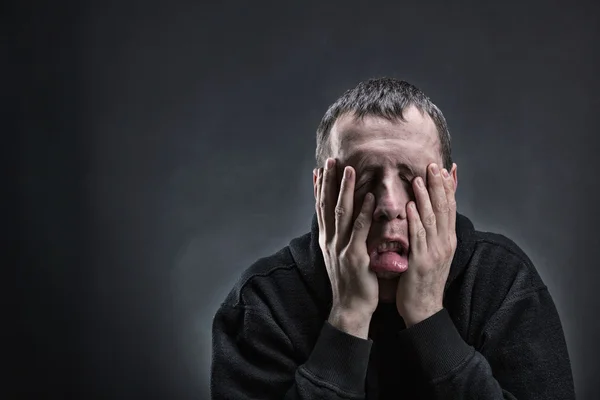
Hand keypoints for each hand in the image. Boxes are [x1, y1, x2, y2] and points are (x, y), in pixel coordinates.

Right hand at [315, 158, 377, 338]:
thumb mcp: (338, 257)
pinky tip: (368, 197)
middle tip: (331, 160)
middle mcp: (330, 241)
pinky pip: (360, 230)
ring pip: (341, 213)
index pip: (320, 208)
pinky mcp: (354, 256)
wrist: (349, 308)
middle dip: (328, 181)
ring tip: (348, 169)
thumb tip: (340, 221)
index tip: (319, 169)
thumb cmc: (348, 282)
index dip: (319, 188)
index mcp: (327, 240)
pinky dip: (364, 212)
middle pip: (327, 205)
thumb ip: (340, 237)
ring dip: (344, 189)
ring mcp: (341, 248)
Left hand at [396, 163, 456, 326]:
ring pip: (431, 219)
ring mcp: (434, 252)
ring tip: (419, 179)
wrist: (424, 308)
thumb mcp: (434, 252)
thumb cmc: (424, 279)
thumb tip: (431, 211)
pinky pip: (418, 237)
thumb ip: (432, 231)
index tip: (442, 168)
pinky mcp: (421, 262)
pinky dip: (414, 220)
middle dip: (438, 186)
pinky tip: (410, 206)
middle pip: (444, 209)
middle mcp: (445, 243)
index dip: (447, 187)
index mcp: (448, 240)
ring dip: (425, 198)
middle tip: (433, 165)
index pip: (450, 208)